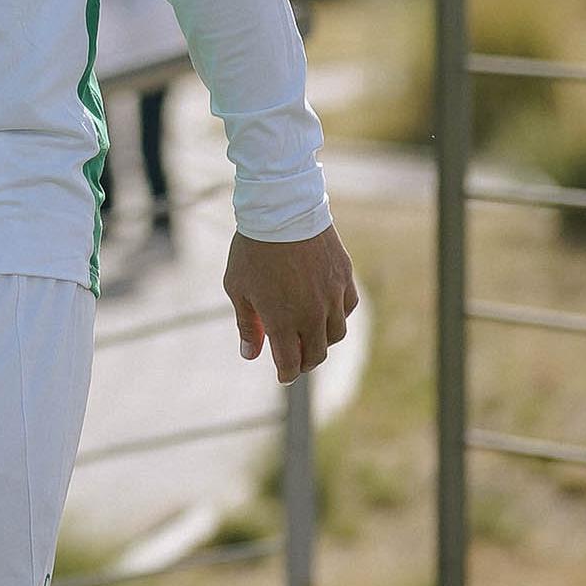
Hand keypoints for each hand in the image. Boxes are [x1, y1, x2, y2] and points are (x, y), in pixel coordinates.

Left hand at [223, 226, 360, 383]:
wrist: (281, 211)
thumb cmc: (252, 250)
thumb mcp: (238, 288)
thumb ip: (247, 324)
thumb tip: (250, 354)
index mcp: (282, 320)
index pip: (290, 362)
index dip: (285, 373)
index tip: (282, 374)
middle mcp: (312, 314)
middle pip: (316, 353)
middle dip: (304, 362)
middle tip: (295, 359)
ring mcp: (332, 296)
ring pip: (336, 334)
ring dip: (323, 341)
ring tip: (310, 336)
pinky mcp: (345, 277)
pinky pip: (348, 308)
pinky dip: (338, 316)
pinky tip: (325, 310)